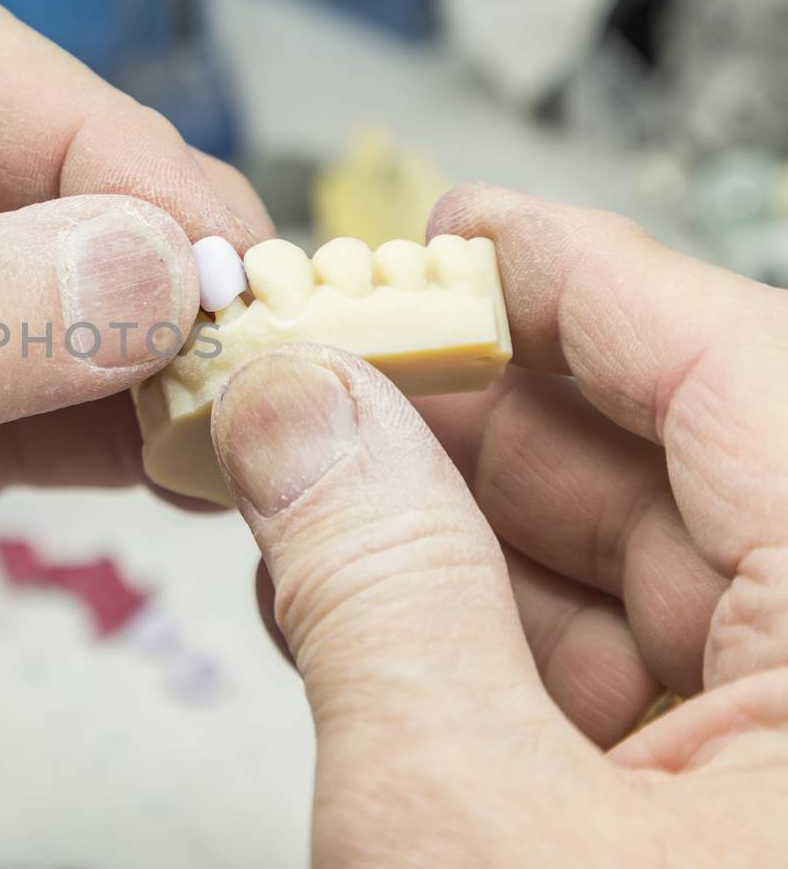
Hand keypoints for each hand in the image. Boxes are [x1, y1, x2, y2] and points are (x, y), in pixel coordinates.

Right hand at [214, 185, 787, 862]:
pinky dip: (472, 639)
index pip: (742, 373)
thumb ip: (377, 586)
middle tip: (325, 364)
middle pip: (672, 472)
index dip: (577, 277)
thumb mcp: (466, 820)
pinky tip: (354, 605)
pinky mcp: (728, 833)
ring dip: (445, 528)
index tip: (447, 230)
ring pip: (629, 582)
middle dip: (471, 411)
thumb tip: (296, 406)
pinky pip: (612, 687)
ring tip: (304, 481)